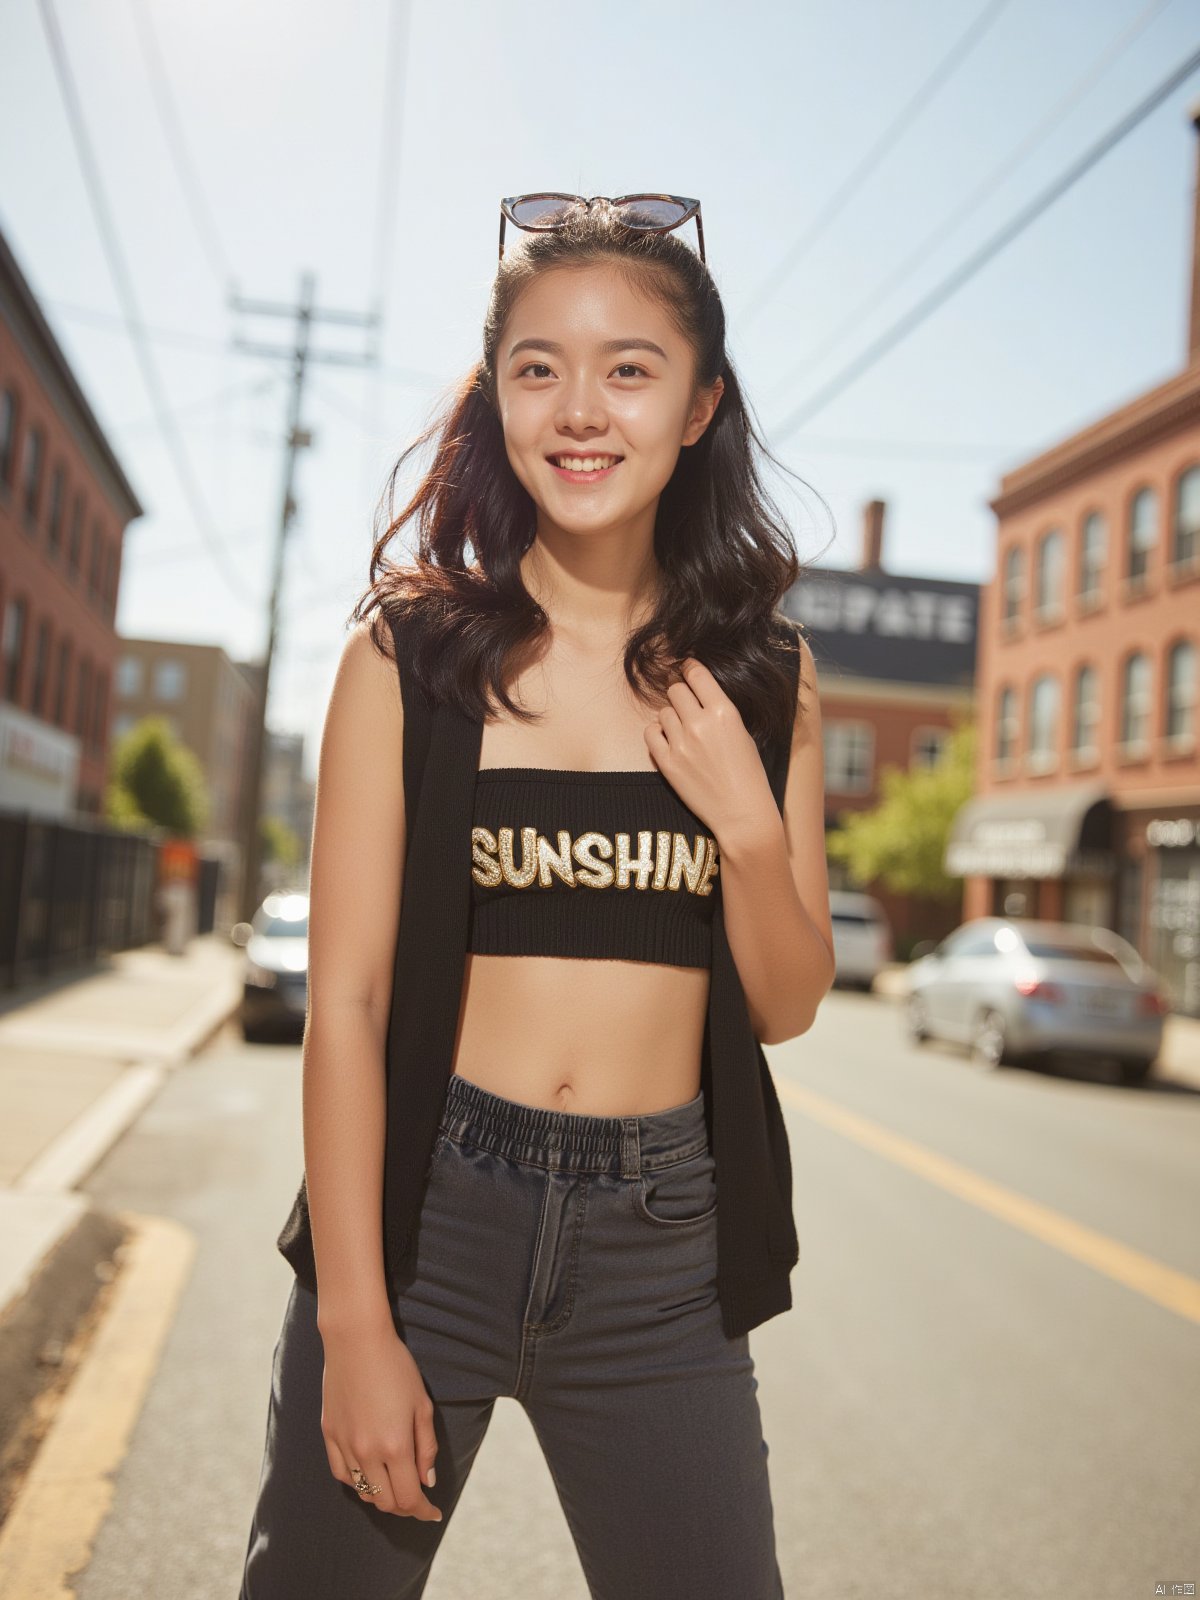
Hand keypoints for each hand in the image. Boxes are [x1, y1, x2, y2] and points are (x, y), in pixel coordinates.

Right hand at [320, 1320, 441, 1521]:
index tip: (433, 1512)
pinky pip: (342, 1474)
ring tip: (396, 1485)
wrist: (356, 1341)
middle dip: (406, 1506)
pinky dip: (358, 1482)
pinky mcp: (329, 1435)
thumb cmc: (396, 1368)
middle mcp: (367, 1452)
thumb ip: (426, 1447)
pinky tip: (369, 1473)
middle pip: (386, 1501)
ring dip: (382, 1496)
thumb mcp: (421, 1405)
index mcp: (395, 1446)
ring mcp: (344, 1445)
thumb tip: (427, 1481)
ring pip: (363, 1492)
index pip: (409, 1498)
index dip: (423, 1511)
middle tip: (418, 1499)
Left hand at [643, 658, 775, 844]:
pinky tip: (668, 741)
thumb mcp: (742, 733)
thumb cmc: (748, 774)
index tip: (687, 670)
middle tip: (685, 705)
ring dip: (671, 717)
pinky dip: (657, 734)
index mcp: (724, 713)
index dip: (690, 669)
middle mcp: (700, 724)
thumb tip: (699, 695)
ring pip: (663, 712)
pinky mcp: (667, 763)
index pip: (697, 675)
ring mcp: (681, 743)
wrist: (742, 813)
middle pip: (675, 690)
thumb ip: (720, 712)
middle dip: (680, 694)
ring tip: (682, 731)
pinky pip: (650, 733)